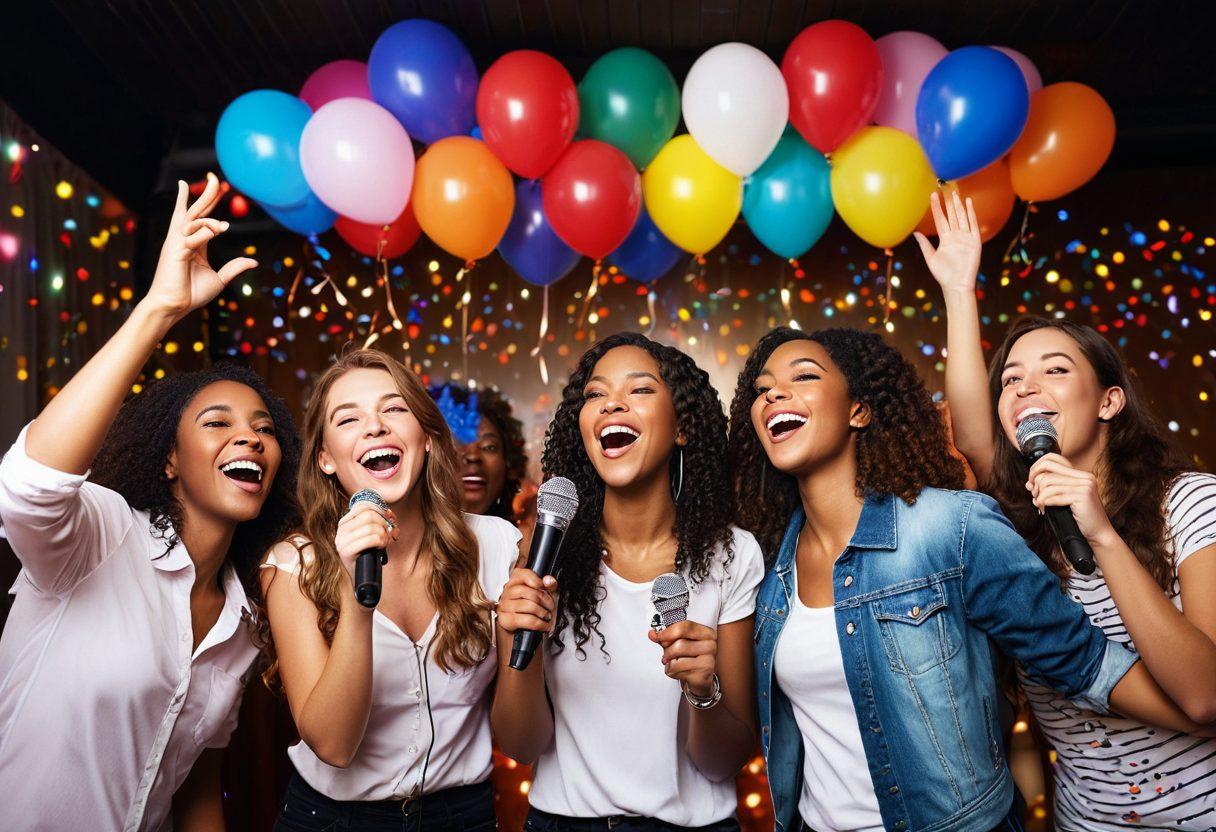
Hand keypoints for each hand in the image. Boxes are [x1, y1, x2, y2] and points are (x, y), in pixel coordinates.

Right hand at [144, 173, 257, 321]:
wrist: (172, 307)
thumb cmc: (190, 294)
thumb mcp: (219, 279)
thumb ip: (234, 268)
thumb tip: (253, 261)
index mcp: (193, 244)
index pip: (202, 217)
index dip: (210, 202)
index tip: (218, 186)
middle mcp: (183, 239)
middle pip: (194, 210)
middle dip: (205, 194)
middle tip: (214, 177)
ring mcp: (177, 244)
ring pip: (192, 220)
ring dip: (209, 218)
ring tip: (225, 226)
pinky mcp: (174, 252)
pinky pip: (191, 238)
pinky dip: (204, 233)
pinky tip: (217, 231)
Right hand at [334, 503, 396, 587]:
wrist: (360, 576)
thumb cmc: (368, 553)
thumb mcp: (372, 534)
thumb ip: (380, 521)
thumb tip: (390, 513)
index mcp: (345, 522)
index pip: (364, 507)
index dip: (380, 511)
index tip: (387, 521)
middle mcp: (341, 530)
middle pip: (369, 515)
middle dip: (383, 524)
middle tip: (387, 534)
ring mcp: (341, 541)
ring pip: (371, 527)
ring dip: (384, 535)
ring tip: (384, 542)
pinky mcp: (346, 552)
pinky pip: (371, 539)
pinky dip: (381, 542)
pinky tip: (381, 547)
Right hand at [496, 568, 556, 634]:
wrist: (518, 629)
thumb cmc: (530, 609)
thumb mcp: (542, 594)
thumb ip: (548, 585)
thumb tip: (549, 581)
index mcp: (514, 581)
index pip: (524, 574)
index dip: (538, 581)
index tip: (544, 589)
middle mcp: (507, 592)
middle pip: (529, 591)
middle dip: (544, 600)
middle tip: (550, 606)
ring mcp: (504, 606)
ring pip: (529, 606)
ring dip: (543, 612)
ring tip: (547, 616)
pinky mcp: (505, 620)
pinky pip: (527, 620)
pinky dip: (540, 624)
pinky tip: (544, 625)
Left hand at [648, 619, 716, 697]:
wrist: (699, 678)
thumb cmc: (689, 658)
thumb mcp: (678, 643)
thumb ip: (665, 637)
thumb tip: (653, 634)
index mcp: (706, 633)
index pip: (685, 627)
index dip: (668, 632)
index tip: (658, 636)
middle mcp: (710, 645)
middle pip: (680, 643)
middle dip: (667, 650)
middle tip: (666, 654)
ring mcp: (708, 660)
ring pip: (677, 657)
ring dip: (669, 661)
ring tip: (672, 662)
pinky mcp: (703, 673)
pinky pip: (677, 669)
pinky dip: (671, 671)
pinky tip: (677, 671)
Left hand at [913, 190, 981, 295]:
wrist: (956, 284)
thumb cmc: (943, 274)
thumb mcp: (931, 258)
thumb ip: (924, 244)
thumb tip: (915, 232)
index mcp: (945, 239)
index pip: (940, 219)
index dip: (936, 208)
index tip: (932, 196)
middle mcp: (956, 236)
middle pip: (951, 215)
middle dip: (948, 203)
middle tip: (945, 188)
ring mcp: (965, 237)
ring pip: (961, 217)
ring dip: (958, 205)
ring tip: (955, 193)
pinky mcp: (974, 241)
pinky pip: (972, 224)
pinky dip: (971, 214)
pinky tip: (968, 203)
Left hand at [1027, 453, 1117, 547]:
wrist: (1098, 533)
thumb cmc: (1080, 517)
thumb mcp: (1065, 498)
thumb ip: (1051, 488)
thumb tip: (1029, 483)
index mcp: (1080, 474)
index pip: (1052, 459)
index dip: (1036, 468)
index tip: (1031, 482)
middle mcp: (1084, 477)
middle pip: (1047, 471)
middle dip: (1035, 483)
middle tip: (1034, 495)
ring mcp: (1084, 486)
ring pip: (1047, 484)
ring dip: (1038, 496)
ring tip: (1040, 504)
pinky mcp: (1082, 496)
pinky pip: (1053, 496)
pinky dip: (1044, 503)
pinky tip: (1045, 509)